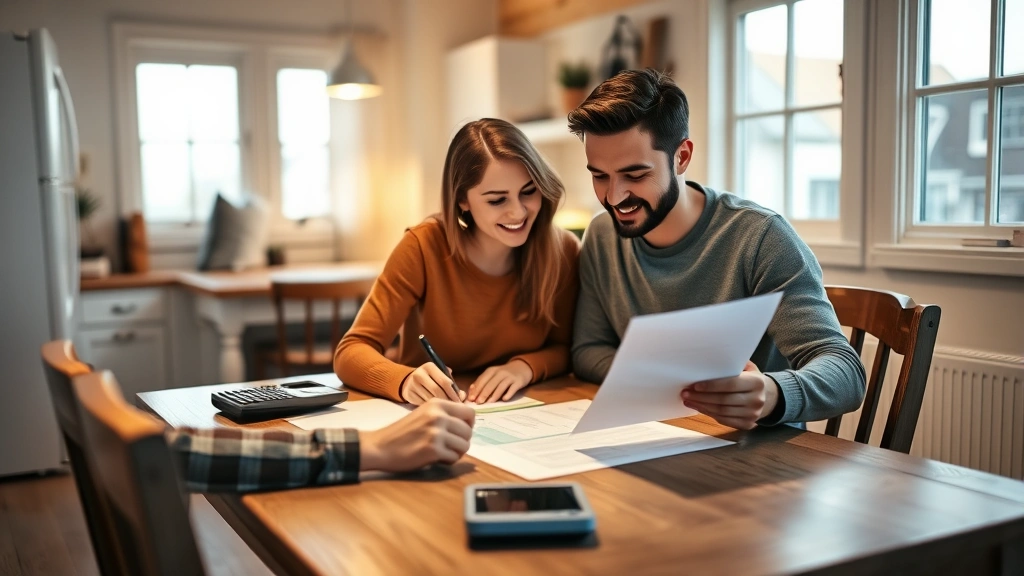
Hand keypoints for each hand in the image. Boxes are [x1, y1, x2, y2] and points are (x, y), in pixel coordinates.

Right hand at [359, 399, 475, 471]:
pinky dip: (447, 461)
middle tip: (449, 446)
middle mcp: (438, 415)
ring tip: (442, 452)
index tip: (459, 432)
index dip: (468, 425)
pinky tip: (435, 458)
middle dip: (462, 441)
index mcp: (437, 404)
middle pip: (468, 431)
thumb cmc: (403, 433)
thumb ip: (444, 415)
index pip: (470, 412)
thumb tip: (469, 423)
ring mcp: (436, 433)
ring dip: (456, 452)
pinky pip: (454, 458)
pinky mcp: (433, 450)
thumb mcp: (424, 414)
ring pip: (465, 445)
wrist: (380, 447)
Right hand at [401, 362, 464, 404]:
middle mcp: (419, 374)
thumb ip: (451, 383)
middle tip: (455, 408)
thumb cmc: (430, 379)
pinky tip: (436, 410)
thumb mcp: (439, 375)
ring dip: (440, 406)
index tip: (460, 401)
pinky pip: (423, 404)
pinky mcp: (409, 394)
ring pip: (430, 399)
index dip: (453, 393)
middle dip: (448, 400)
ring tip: (448, 410)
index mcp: (429, 367)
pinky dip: (432, 408)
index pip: (444, 381)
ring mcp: (412, 385)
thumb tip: (462, 395)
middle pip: (437, 391)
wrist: (408, 381)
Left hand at [467, 360, 532, 402]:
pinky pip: (513, 388)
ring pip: (501, 386)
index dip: (476, 389)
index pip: (482, 380)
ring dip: (494, 395)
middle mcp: (500, 372)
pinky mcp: (518, 382)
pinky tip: (504, 399)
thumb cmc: (503, 374)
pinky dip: (508, 394)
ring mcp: (509, 377)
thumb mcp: (492, 375)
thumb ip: (482, 382)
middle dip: (483, 393)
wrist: (521, 368)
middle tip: (478, 402)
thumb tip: (471, 391)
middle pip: (491, 383)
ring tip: (488, 403)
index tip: (471, 399)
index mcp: (491, 371)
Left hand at [681, 361, 777, 429]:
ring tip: (688, 400)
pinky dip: (709, 414)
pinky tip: (699, 407)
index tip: (695, 385)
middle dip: (701, 397)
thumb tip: (707, 359)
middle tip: (686, 393)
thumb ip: (731, 364)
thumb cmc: (748, 378)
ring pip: (721, 412)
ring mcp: (753, 414)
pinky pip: (723, 420)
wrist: (765, 396)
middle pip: (723, 400)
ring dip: (701, 406)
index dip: (711, 386)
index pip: (730, 384)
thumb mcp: (746, 367)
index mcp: (757, 382)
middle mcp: (757, 399)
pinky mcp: (747, 424)